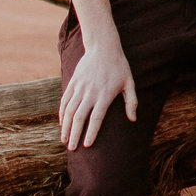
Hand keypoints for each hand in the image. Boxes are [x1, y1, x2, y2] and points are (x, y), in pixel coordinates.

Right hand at [59, 32, 137, 149]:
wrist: (103, 46)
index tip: (87, 145)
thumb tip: (133, 120)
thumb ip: (131, 102)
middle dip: (74, 135)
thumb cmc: (119, 66)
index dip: (91, 133)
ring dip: (66, 127)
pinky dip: (62, 113)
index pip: (96, 118)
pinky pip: (65, 100)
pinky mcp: (73, 82)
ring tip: (64, 140)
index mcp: (104, 95)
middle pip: (79, 118)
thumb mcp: (130, 83)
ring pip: (70, 111)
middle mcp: (90, 93)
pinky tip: (62, 123)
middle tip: (72, 148)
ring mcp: (80, 87)